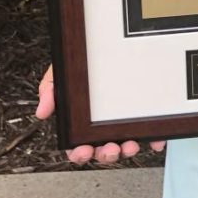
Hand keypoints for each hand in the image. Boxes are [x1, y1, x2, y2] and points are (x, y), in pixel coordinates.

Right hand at [35, 65, 165, 166]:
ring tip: (130, 144)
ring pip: (125, 145)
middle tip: (110, 149)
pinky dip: (153, 140)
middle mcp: (102, 126)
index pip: (77, 145)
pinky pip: (149, 132)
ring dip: (127, 150)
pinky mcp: (142, 117)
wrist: (107, 43)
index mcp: (81, 123)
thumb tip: (42, 112)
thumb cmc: (81, 66)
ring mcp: (123, 122)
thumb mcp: (62, 74)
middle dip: (106, 154)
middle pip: (103, 150)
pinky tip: (155, 142)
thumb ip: (50, 91)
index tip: (83, 151)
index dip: (79, 154)